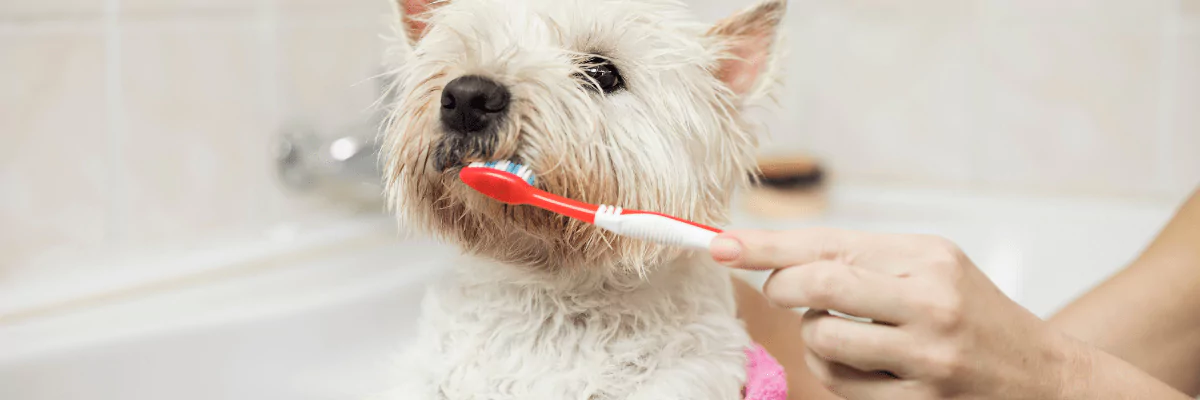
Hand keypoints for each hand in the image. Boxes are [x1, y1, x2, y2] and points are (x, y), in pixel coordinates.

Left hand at [710, 228, 1073, 398]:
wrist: (1044, 377)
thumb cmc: (970, 313)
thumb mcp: (929, 267)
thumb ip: (859, 259)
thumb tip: (773, 257)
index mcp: (927, 257)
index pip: (828, 242)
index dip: (765, 245)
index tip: (717, 244)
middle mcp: (930, 301)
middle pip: (817, 285)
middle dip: (782, 287)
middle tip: (782, 290)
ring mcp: (927, 356)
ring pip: (821, 339)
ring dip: (816, 337)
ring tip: (848, 334)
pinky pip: (841, 385)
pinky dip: (839, 373)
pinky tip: (871, 367)